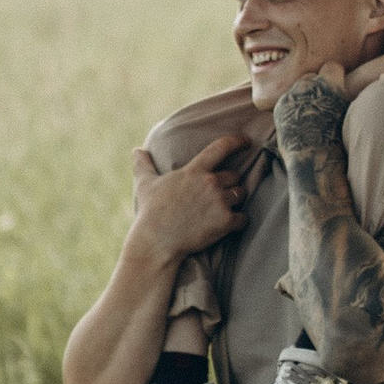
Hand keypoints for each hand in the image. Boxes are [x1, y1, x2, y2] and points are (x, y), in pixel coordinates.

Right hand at [128, 132, 259, 264]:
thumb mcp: (146, 184)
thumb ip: (144, 165)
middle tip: (219, 193)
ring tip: (222, 207)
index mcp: (194, 171)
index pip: (221, 147)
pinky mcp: (226, 222)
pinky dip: (239, 221)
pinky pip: (243, 218)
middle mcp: (211, 183)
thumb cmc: (151, 212)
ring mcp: (220, 202)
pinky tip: (230, 224)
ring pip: (241, 195)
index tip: (246, 141)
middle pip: (234, 176)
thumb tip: (136, 151)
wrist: (157, 241)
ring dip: (235, 200)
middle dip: (230, 182)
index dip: (237, 141)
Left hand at [271, 72, 350, 159]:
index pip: (332, 66)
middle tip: (320, 106)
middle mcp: (310, 85)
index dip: (334, 77)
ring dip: (302, 97)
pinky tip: (298, 124)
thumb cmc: (338, 140)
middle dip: (316, 86)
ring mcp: (292, 94)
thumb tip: (343, 90)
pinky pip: (287, 101)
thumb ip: (341, 95)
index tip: (334, 88)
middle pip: (312, 76)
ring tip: (309, 118)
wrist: (314, 159)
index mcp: (331, 84)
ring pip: (298, 89)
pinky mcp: (280, 106)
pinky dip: (291, 109)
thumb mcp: (348, 113)